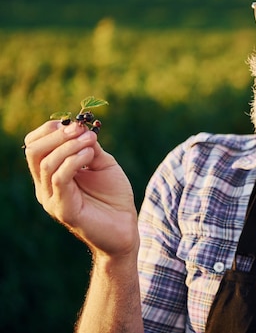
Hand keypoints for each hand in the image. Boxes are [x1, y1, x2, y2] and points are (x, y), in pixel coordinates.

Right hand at [24, 121, 137, 258]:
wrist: (125, 228)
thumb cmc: (113, 196)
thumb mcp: (102, 163)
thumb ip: (89, 146)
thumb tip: (80, 128)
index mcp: (50, 174)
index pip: (34, 145)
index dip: (49, 130)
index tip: (73, 123)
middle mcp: (44, 186)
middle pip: (34, 152)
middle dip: (57, 135)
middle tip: (80, 130)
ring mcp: (51, 199)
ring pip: (46, 163)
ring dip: (70, 146)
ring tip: (91, 142)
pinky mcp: (63, 209)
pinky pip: (59, 179)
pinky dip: (74, 161)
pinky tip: (89, 155)